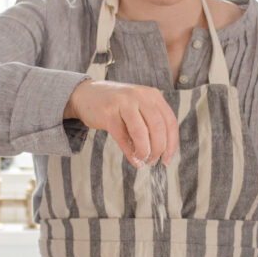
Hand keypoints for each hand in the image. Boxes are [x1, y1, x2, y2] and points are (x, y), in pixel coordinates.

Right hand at [63, 80, 178, 166]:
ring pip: (141, 133)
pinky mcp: (108, 114)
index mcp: (152, 95)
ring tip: (143, 160)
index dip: (172, 144)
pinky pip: (123, 138)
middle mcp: (140, 96)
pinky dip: (130, 153)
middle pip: (158, 128)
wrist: (85, 95)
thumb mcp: (138, 107)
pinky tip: (134, 161)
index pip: (170, 122)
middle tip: (153, 161)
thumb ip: (152, 122)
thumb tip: (163, 151)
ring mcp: (123, 103)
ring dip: (145, 151)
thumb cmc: (116, 105)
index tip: (167, 159)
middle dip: (158, 149)